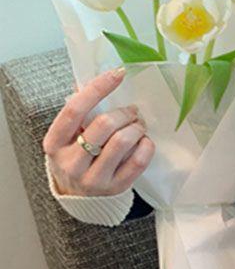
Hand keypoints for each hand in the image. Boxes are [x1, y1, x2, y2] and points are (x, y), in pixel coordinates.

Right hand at [42, 67, 153, 195]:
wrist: (79, 196)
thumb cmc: (76, 155)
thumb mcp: (68, 135)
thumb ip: (79, 110)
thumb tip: (88, 79)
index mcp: (54, 143)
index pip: (74, 110)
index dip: (98, 88)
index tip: (118, 73)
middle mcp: (70, 163)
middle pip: (104, 124)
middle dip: (124, 112)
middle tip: (133, 111)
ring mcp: (93, 178)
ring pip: (123, 141)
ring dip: (136, 127)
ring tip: (138, 126)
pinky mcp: (115, 188)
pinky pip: (138, 160)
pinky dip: (146, 145)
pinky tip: (143, 142)